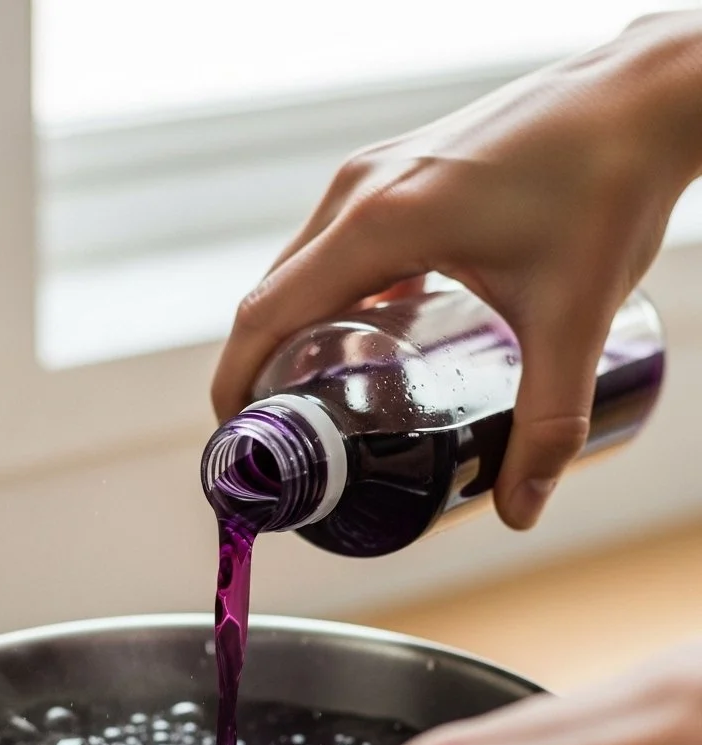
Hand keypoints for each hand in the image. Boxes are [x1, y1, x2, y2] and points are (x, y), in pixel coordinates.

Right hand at [213, 13, 701, 528]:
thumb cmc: (607, 183)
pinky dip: (334, 300)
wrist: (642, 99)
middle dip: (264, 374)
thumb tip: (520, 510)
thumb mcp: (573, 321)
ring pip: (305, 268)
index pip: (267, 314)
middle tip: (288, 446)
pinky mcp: (402, 170)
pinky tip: (371, 345)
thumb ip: (548, 424)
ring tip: (321, 406)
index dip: (237, 385)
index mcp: (379, 222)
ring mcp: (378, 172)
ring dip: (298, 335)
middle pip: (275, 295)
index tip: (240, 445)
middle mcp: (362, 188)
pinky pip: (340, 245)